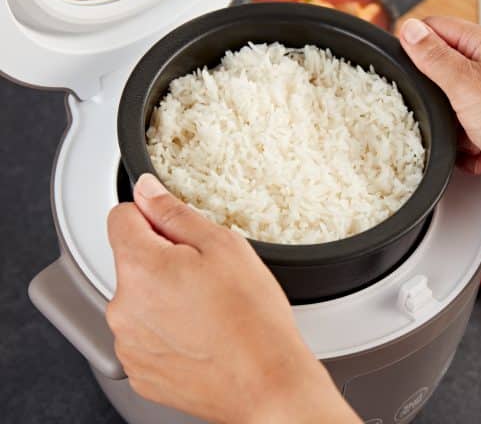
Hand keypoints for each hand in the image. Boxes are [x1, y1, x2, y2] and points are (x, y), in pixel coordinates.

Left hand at [106, 174, 359, 423]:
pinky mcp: (140, 372)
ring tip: (209, 311)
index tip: (179, 233)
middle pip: (132, 262)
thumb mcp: (224, 246)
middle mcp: (123, 308)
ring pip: (140, 301)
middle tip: (207, 278)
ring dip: (164, 298)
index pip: (120, 217)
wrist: (266, 383)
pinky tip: (201, 336)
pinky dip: (168, 333)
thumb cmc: (253, 319)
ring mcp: (129, 344)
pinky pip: (146, 337)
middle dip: (163, 261)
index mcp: (140, 267)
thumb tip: (147, 191)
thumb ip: (175, 213)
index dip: (153, 217)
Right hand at [399, 16, 480, 212]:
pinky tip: (478, 153)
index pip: (436, 28)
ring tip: (469, 136)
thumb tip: (410, 28)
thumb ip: (433, 56)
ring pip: (448, 107)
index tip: (406, 70)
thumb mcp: (466, 84)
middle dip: (434, 98)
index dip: (416, 46)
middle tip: (444, 110)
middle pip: (440, 72)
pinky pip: (463, 132)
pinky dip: (464, 147)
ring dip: (451, 127)